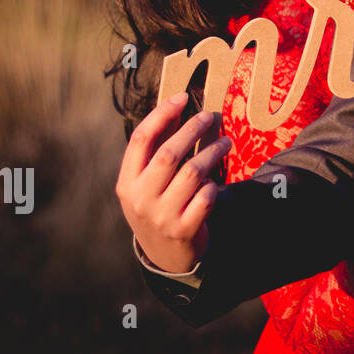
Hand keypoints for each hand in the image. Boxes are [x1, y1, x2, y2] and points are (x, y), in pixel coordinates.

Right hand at [116, 92, 231, 273]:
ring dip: (213, 152)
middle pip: (169, 153)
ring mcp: (161, 216)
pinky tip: (215, 181)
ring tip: (226, 143)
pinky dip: (213, 186)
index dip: (162, 114)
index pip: (141, 139)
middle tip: (209, 116)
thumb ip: (159, 148)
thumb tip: (177, 109)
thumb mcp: (149, 182)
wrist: (165, 256)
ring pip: (192, 173)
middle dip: (192, 130)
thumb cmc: (158, 206)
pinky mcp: (184, 229)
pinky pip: (206, 197)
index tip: (182, 97)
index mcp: (127, 182)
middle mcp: (140, 198)